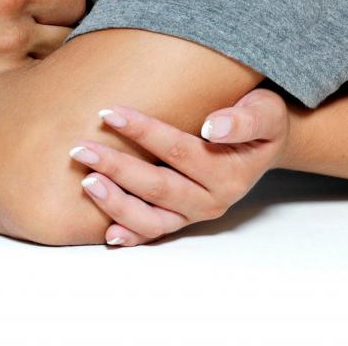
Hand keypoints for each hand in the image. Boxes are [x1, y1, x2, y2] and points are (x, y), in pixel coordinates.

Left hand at [68, 89, 291, 245]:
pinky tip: (108, 233)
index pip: (179, 150)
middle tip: (81, 149)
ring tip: (86, 182)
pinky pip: (156, 233)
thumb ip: (244, 120)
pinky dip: (131, 235)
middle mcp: (212, 199)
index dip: (143, 131)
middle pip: (158, 186)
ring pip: (152, 218)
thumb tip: (213, 126)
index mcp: (229, 172)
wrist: (266, 143)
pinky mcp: (185, 220)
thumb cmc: (260, 119)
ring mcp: (196, 214)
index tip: (110, 113)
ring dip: (116, 203)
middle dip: (117, 167)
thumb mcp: (264, 112)